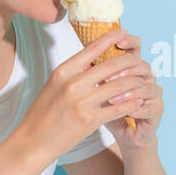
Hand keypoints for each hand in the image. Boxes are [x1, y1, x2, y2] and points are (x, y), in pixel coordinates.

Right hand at [15, 26, 148, 162]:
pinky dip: (131, 104)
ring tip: (142, 80)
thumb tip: (92, 61)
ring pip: (118, 86)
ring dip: (134, 82)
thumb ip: (72, 74)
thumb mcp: (53, 86)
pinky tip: (138, 102)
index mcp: (63, 72)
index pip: (91, 49)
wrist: (33, 141)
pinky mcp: (89, 120)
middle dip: (129, 61)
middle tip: (140, 59)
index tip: (123, 32)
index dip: (110, 39)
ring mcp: (81, 102)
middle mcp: (73, 84)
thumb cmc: (42, 114)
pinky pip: (117, 108)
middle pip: (110, 66)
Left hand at [101, 32, 162, 149]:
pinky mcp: (157, 110)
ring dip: (128, 92)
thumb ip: (94, 74)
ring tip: (112, 99)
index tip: (119, 41)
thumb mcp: (97, 90)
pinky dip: (136, 109)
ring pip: (147, 86)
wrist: (124, 133)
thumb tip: (81, 56)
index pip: (135, 49)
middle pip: (142, 65)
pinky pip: (150, 107)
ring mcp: (154, 93)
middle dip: (124, 71)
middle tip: (107, 78)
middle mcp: (146, 77)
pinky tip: (125, 112)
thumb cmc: (109, 110)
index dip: (130, 43)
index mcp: (132, 67)